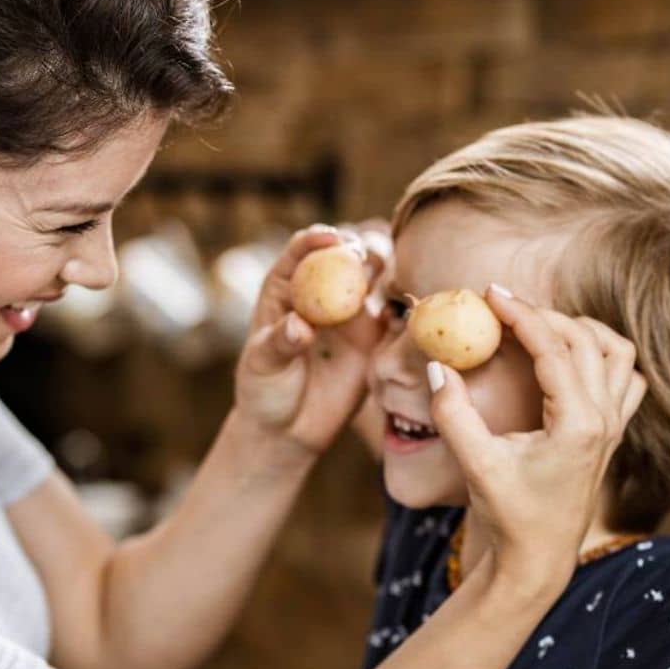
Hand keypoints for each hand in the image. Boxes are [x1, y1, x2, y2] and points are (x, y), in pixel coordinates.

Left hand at [231, 224, 387, 458]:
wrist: (288, 430)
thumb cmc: (264, 391)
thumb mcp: (263, 365)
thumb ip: (280, 342)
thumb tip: (301, 326)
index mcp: (286, 288)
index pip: (302, 250)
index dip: (319, 238)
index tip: (334, 239)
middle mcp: (321, 293)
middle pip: (343, 254)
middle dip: (356, 247)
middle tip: (362, 258)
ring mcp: (350, 314)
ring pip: (372, 275)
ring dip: (382, 269)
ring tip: (384, 281)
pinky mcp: (373, 339)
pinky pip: (394, 313)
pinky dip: (403, 305)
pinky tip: (406, 309)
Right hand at [428, 287, 643, 590]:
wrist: (538, 560)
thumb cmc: (508, 516)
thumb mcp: (475, 464)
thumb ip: (454, 414)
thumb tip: (438, 368)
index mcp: (578, 424)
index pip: (553, 347)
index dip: (520, 313)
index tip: (489, 293)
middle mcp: (605, 420)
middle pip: (586, 339)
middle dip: (544, 314)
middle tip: (503, 305)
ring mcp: (614, 428)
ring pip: (618, 353)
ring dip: (582, 330)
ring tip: (539, 324)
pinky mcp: (612, 436)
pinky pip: (626, 379)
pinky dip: (604, 356)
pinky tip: (569, 358)